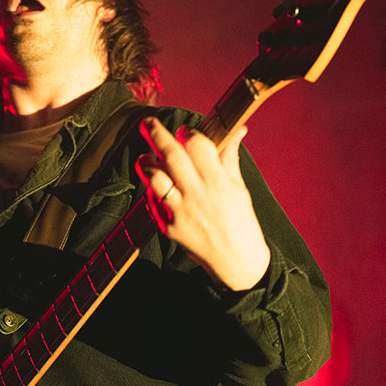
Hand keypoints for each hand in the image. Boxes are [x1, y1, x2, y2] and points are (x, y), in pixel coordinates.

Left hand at [136, 117, 270, 290]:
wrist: (236, 262)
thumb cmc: (240, 223)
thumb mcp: (238, 188)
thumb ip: (229, 158)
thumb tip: (237, 130)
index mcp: (219, 182)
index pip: (198, 146)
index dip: (188, 132)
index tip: (183, 130)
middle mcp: (199, 195)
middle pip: (172, 156)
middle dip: (157, 135)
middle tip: (147, 122)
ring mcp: (182, 212)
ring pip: (155, 179)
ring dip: (147, 163)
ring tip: (145, 156)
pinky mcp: (170, 227)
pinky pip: (153, 202)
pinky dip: (151, 189)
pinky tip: (154, 184)